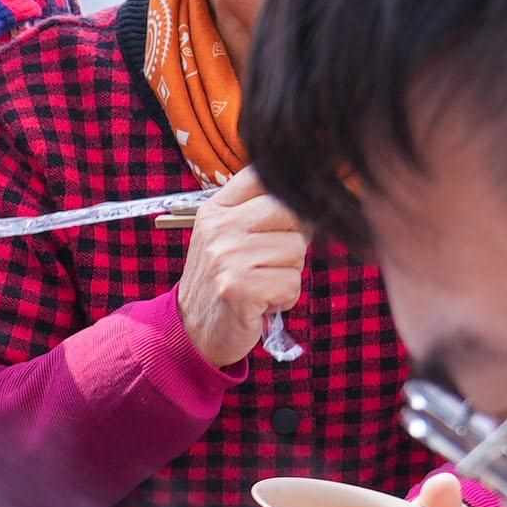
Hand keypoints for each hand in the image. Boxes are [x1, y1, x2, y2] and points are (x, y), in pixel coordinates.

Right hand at [173, 173, 308, 370]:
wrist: (194, 330)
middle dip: (293, 241)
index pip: (263, 176)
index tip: (288, 215)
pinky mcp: (240, 287)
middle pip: (291, 212)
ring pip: (296, 251)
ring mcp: (227, 257)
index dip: (290, 192)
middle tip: (270, 262)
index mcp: (216, 209)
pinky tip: (262, 302)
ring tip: (262, 284)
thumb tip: (312, 196)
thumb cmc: (223, 281)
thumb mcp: (228, 237)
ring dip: (288, 274)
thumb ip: (258, 211)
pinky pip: (291, 283)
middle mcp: (219, 228)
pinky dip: (284, 298)